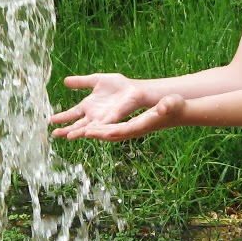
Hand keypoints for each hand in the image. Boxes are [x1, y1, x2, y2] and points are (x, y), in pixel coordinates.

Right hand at [49, 73, 144, 137]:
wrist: (134, 89)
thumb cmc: (118, 86)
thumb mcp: (95, 80)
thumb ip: (81, 82)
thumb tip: (65, 81)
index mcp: (88, 106)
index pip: (71, 113)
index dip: (61, 117)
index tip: (49, 120)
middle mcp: (93, 115)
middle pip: (76, 125)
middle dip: (65, 129)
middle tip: (53, 134)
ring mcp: (102, 119)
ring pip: (87, 128)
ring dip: (78, 133)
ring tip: (68, 136)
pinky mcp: (111, 119)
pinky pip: (101, 126)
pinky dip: (93, 130)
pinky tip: (86, 132)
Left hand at [52, 91, 186, 141]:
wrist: (176, 112)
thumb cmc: (175, 108)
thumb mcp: (172, 105)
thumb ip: (167, 106)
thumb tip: (164, 107)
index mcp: (138, 128)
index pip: (117, 132)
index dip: (102, 132)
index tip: (87, 132)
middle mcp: (130, 131)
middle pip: (104, 135)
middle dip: (86, 136)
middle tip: (66, 135)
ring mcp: (126, 129)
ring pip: (102, 133)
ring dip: (85, 133)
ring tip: (65, 134)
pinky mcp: (125, 125)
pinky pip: (105, 128)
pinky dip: (92, 128)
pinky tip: (81, 126)